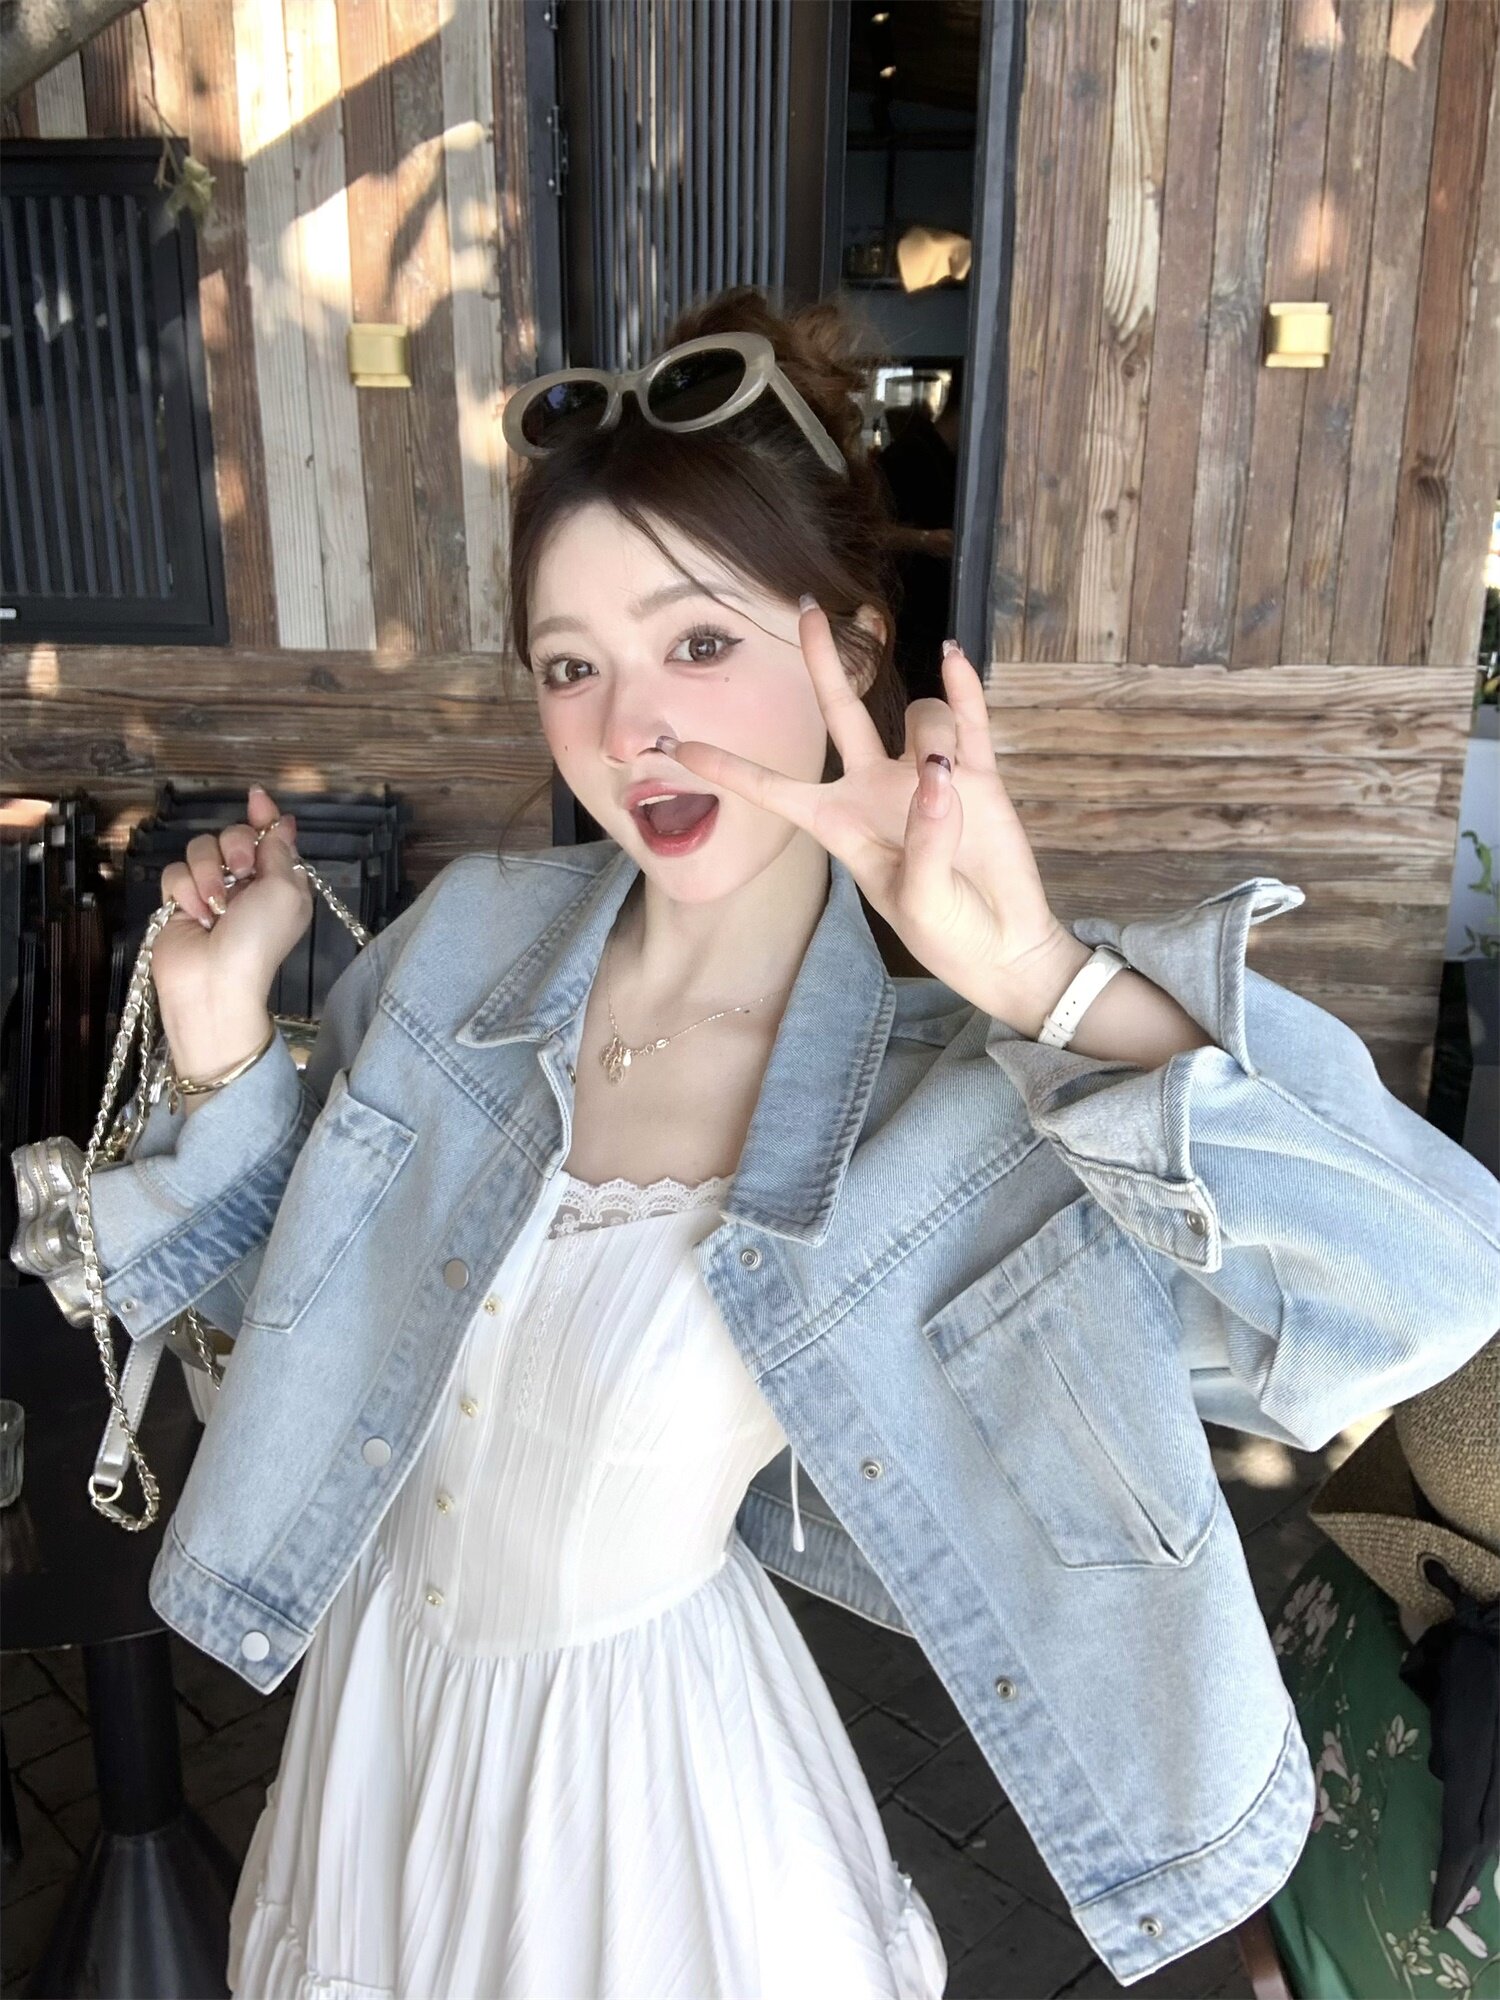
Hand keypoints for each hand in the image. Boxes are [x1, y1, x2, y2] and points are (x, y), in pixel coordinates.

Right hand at [151, 784, 313, 1020]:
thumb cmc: (258, 939)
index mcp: (278, 881)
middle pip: (232, 835)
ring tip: (215, 908)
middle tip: (240, 875)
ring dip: (208, 875)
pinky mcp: (178, 900)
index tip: (256, 797)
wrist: (214, 982)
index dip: (263, 815)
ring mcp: (210, 891)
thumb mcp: (285, 892)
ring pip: (199, 849)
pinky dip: (185, 892)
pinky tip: (195, 917)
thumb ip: (281, 851)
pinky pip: (175, 872)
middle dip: (234, 848)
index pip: (270, 836)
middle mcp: (245, 883)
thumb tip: (283, 821)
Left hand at [654, 603, 1072, 1019]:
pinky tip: (952, 654)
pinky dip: (962, 686)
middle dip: (822, 662)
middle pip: (838, 713)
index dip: (730, 770)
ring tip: (953, 782)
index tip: (679, 747)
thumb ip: (925, 843)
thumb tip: (939, 778)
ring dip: (931, 736)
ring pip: (917, 720)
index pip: (775, 791)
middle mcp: (874, 790)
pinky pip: (967, 718)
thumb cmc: (947, 935)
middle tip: (805, 609)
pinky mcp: (978, 775)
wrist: (1004, 946)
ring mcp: (925, 777)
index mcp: (841, 826)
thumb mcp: (920, 903)